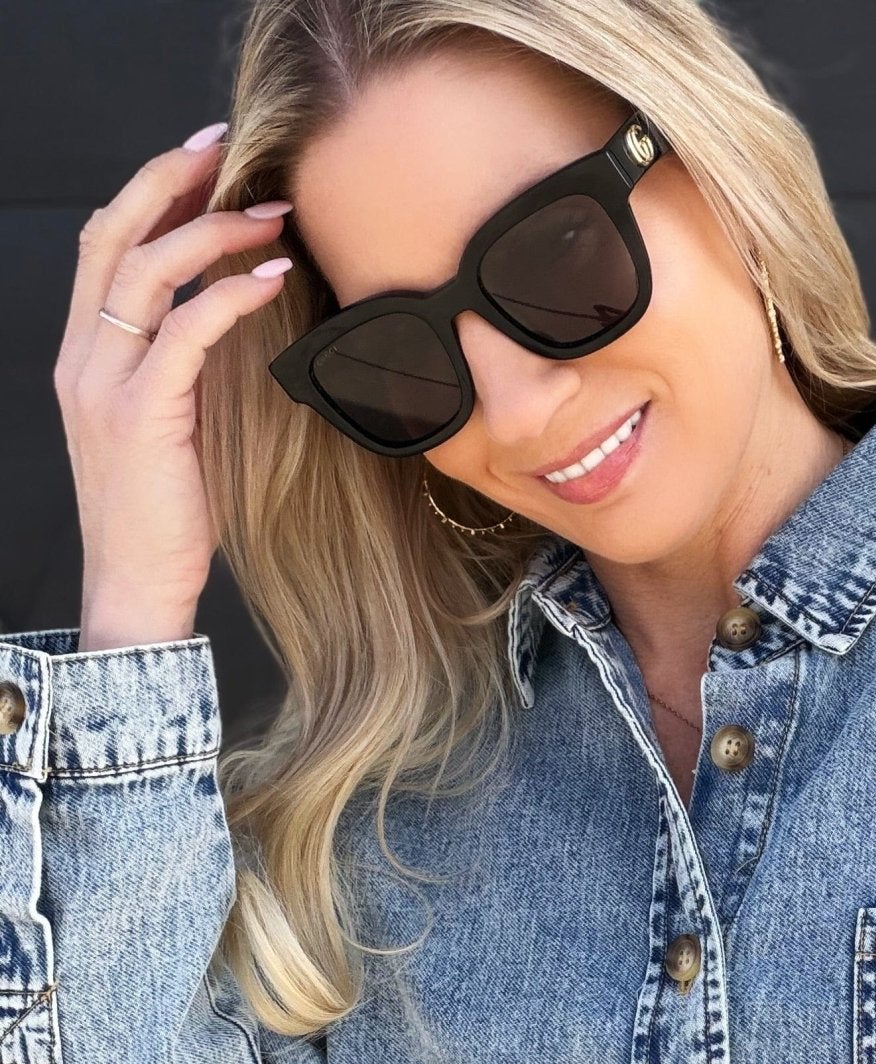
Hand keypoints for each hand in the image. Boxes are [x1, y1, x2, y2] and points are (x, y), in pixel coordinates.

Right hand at [52, 123, 294, 647]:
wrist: (136, 586)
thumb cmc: (165, 517)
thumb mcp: (169, 427)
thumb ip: (182, 370)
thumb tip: (234, 316)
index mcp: (83, 355)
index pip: (103, 247)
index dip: (147, 192)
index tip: (200, 157)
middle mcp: (84, 358)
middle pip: (113, 236)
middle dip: (168, 179)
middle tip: (226, 145)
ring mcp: (106, 384)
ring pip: (148, 271)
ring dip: (213, 231)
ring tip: (271, 213)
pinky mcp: (143, 415)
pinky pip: (187, 331)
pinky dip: (231, 294)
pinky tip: (272, 278)